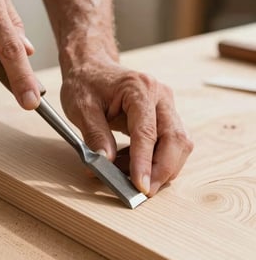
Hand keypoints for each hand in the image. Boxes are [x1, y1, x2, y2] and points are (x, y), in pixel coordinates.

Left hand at [60, 51, 192, 195]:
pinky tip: (130, 164)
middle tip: (143, 191)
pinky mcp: (164, 115)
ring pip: (178, 144)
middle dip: (163, 170)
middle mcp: (160, 96)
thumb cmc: (86, 83)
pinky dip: (154, 159)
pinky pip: (168, 143)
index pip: (148, 132)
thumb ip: (95, 135)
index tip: (140, 186)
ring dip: (160, 166)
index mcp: (139, 89)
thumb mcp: (81, 108)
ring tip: (127, 175)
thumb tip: (107, 163)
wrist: (93, 67)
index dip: (145, 162)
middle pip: (175, 139)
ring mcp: (165, 105)